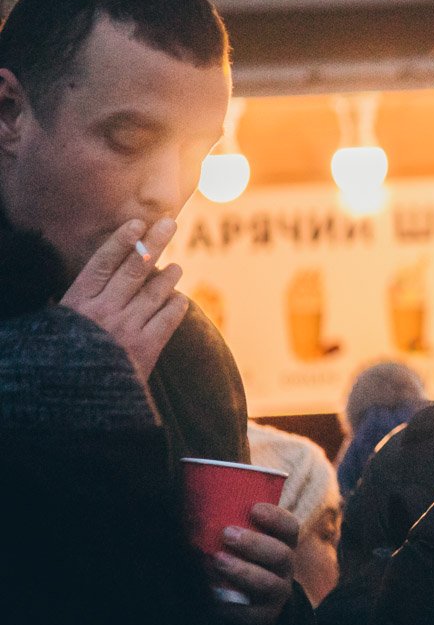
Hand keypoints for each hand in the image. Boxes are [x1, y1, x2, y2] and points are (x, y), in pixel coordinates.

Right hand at [59, 217, 187, 381]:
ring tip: (176, 267)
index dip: (121, 241)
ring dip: (168, 275)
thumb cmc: (68, 358)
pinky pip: (169, 318)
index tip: (137, 223)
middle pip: (134, 268)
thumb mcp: (62, 324)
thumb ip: (83, 299)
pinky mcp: (146, 347)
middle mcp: (103, 310)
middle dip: (154, 242)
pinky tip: (180, 299)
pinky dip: (176, 305)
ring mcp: (126, 328)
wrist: (80, 401)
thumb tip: (100, 274)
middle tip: (171, 224)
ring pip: (155, 291)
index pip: (102, 262)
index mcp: (78, 301)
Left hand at [211, 503, 299, 624]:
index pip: (290, 528)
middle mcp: (285, 569)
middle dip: (254, 543)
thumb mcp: (242, 538)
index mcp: (282, 544)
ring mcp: (276, 594)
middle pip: (281, 554)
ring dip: (243, 571)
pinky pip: (251, 615)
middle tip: (226, 533)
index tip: (253, 508)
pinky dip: (231, 606)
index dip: (276, 517)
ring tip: (217, 561)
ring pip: (268, 583)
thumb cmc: (239, 558)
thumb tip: (199, 482)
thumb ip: (228, 513)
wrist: (251, 605)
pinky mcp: (263, 618)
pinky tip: (211, 595)